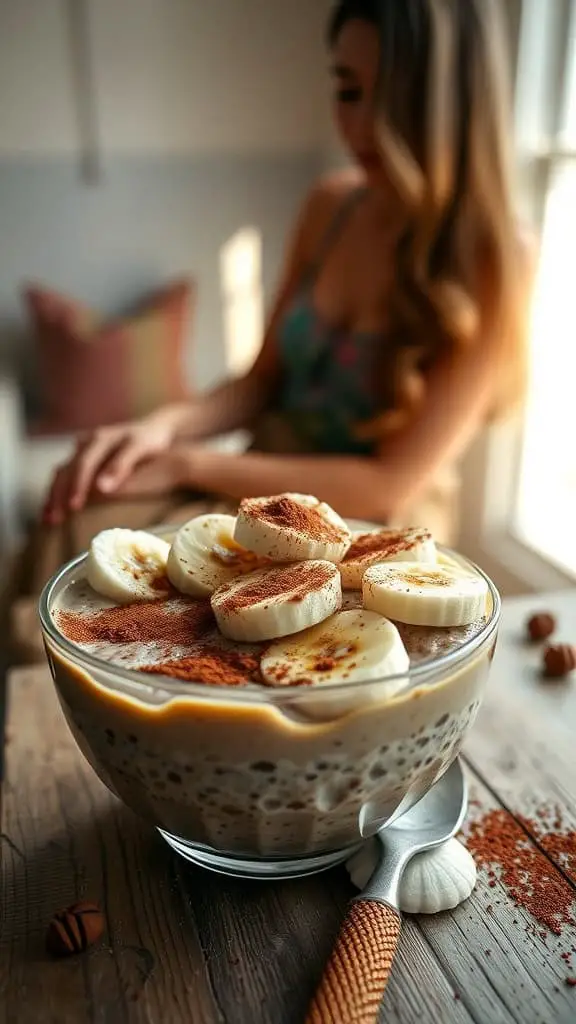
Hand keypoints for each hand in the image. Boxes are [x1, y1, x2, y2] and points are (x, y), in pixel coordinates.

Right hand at [43, 414, 178, 523]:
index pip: (83, 464)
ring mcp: (82, 452)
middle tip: (55, 519)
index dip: (77, 485)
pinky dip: (58, 494)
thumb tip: (101, 488)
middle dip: (58, 495)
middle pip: (65, 470)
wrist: (152, 428)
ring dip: (53, 496)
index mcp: (99, 439)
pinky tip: (53, 510)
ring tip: (48, 519)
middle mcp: (86, 444)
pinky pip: (65, 477)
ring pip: (61, 474)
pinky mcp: (83, 460)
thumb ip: (121, 465)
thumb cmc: (149, 440)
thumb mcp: (140, 448)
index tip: (73, 506)